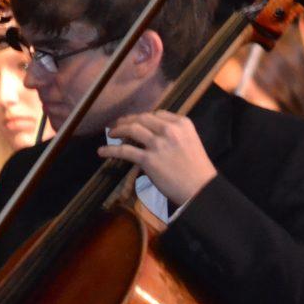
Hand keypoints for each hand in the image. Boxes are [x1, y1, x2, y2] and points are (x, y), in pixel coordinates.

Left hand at [97, 111, 216, 205]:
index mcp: (182, 123)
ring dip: (118, 130)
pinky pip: (125, 151)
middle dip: (128, 120)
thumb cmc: (198, 169)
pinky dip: (110, 150)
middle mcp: (170, 130)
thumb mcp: (191, 142)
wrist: (201, 188)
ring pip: (132, 129)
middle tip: (119, 124)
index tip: (136, 121)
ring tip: (111, 134)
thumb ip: (175, 135)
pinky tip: (102, 152)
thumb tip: (155, 135)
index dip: (143, 117)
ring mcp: (158, 144)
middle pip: (142, 118)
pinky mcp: (148, 160)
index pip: (157, 114)